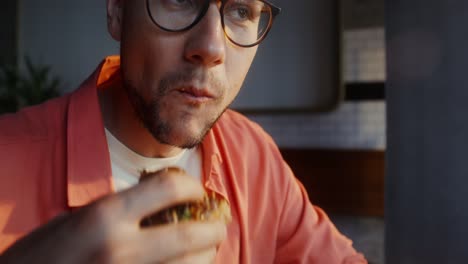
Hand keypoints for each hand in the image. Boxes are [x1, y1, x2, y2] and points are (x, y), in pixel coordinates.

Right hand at [0, 168, 225, 262]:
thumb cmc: (41, 253)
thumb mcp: (76, 219)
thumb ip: (119, 210)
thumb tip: (159, 203)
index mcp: (106, 216)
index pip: (169, 188)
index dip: (192, 185)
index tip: (196, 191)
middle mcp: (123, 248)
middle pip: (193, 236)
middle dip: (214, 229)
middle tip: (216, 226)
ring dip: (206, 257)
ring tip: (205, 249)